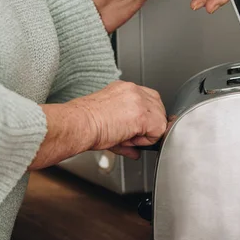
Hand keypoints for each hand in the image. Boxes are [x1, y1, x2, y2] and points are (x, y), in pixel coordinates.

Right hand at [29, 81, 166, 169]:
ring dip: (147, 133)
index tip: (133, 129)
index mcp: (124, 89)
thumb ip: (127, 134)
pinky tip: (129, 139)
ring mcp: (140, 101)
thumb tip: (135, 150)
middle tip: (129, 135)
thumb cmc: (85, 123)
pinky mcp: (143, 115)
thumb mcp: (110, 123)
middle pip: (158, 108)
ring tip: (126, 136)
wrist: (79, 124)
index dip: (145, 118)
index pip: (148, 100)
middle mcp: (133, 90)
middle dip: (149, 125)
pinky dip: (147, 141)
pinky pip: (158, 131)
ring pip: (160, 119)